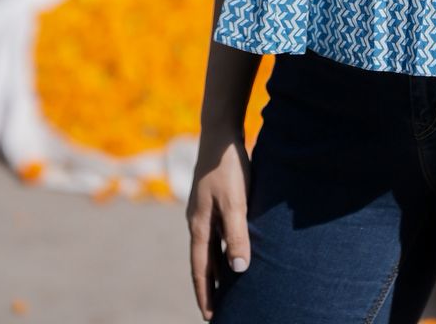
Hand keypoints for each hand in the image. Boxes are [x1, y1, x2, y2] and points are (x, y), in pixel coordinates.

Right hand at [186, 128, 252, 318]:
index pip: (200, 270)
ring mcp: (204, 208)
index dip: (205, 294)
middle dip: (209, 286)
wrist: (221, 131)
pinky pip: (216, 231)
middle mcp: (197, 220)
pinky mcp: (213, 197)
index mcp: (199, 226)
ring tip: (226, 287)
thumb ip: (237, 236)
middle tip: (218, 309)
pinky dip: (222, 246)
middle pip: (203, 261)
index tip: (210, 317)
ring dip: (216, 267)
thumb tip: (239, 271)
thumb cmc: (228, 166)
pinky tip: (232, 247)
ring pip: (209, 246)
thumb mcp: (236, 202)